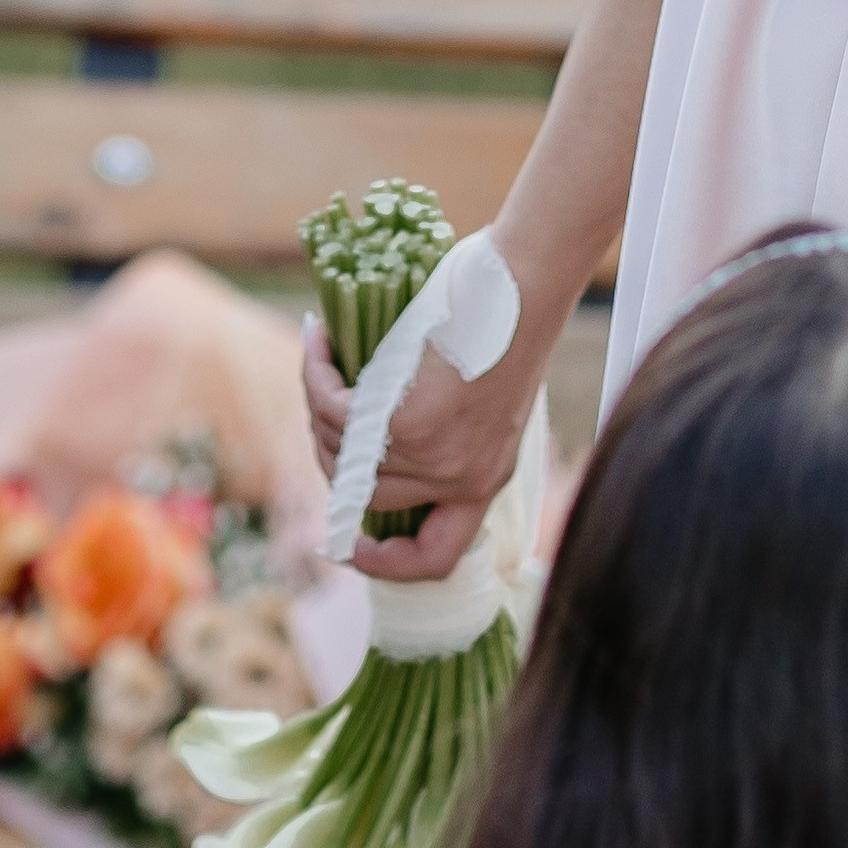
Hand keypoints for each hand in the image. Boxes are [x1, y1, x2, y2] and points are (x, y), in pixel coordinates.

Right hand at [303, 315, 545, 582]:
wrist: (529, 284)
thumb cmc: (513, 320)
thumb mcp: (493, 398)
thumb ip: (455, 433)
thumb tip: (389, 436)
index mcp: (485, 481)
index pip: (435, 558)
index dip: (389, 563)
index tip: (354, 545)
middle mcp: (457, 480)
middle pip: (364, 494)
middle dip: (330, 448)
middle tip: (326, 395)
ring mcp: (430, 457)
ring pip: (342, 449)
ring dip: (319, 401)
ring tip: (323, 354)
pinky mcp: (406, 423)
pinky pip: (336, 411)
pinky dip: (318, 376)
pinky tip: (321, 341)